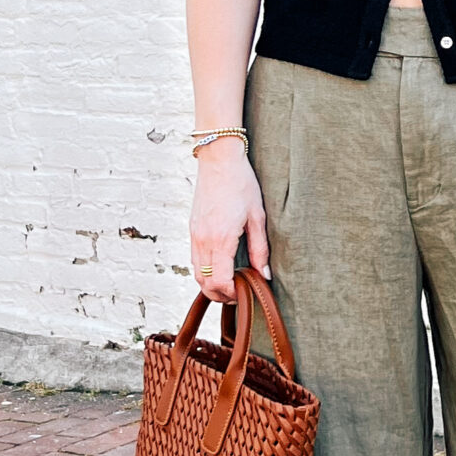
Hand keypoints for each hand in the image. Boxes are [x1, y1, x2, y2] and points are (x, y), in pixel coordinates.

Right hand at [189, 139, 268, 297]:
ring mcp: (195, 235)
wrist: (219, 160)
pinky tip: (220, 267)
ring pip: (196, 273)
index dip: (231, 294)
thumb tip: (263, 275)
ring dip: (211, 284)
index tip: (244, 294)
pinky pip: (194, 259)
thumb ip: (259, 249)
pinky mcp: (192, 229)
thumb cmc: (241, 184)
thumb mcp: (257, 217)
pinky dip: (205, 270)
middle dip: (220, 295)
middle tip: (238, 295)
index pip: (220, 281)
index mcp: (221, 239)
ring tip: (230, 283)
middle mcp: (203, 240)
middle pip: (204, 283)